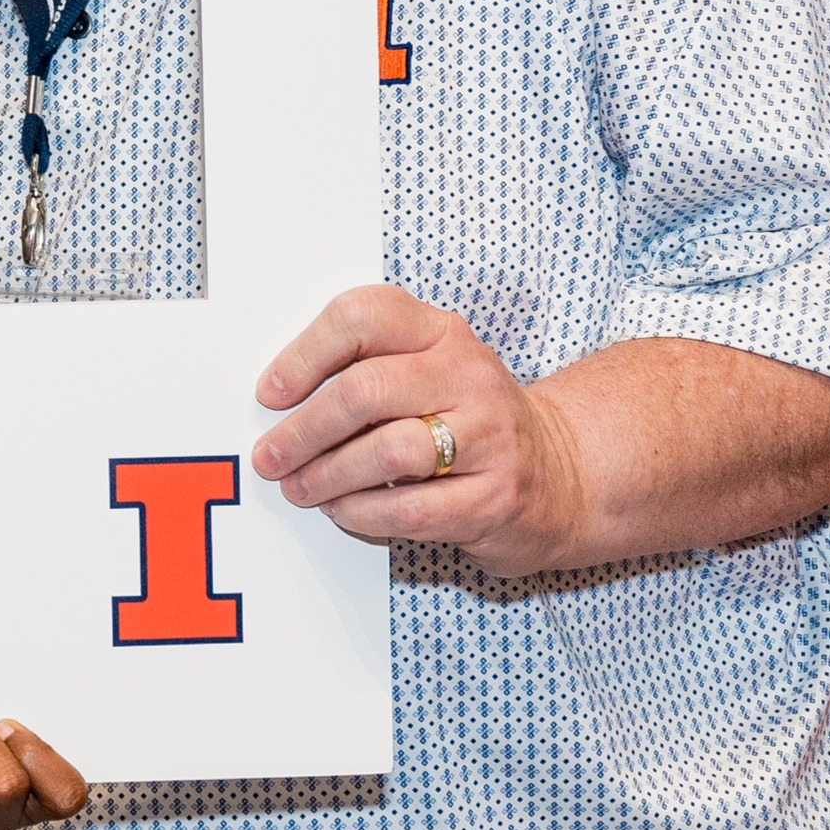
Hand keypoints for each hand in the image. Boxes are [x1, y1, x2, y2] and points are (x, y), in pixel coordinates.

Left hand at [250, 284, 579, 576]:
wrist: (559, 474)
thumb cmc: (469, 420)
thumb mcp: (427, 371)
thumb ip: (365, 368)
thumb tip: (279, 401)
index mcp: (441, 332)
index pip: (362, 317)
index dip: (304, 354)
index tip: (270, 392)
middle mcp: (469, 375)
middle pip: (366, 389)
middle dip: (304, 429)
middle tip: (271, 455)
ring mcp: (490, 436)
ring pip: (388, 450)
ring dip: (328, 475)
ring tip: (301, 488)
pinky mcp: (496, 496)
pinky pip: (412, 508)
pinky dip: (363, 513)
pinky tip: (343, 511)